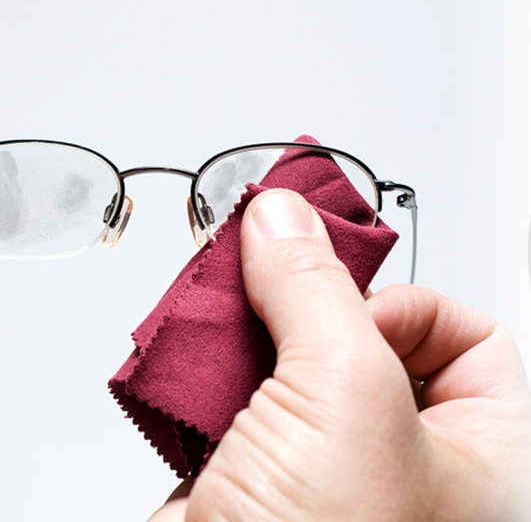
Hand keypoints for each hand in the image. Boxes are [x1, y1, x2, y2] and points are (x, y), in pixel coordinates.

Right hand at [148, 189, 530, 520]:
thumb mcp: (342, 395)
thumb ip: (316, 288)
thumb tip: (284, 215)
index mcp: (479, 458)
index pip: (467, 335)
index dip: (406, 303)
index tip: (343, 299)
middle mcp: (404, 458)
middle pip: (366, 329)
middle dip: (310, 296)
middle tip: (271, 266)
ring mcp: (324, 458)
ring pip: (295, 349)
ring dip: (253, 318)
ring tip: (223, 305)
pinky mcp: (258, 461)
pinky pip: (246, 381)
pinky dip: (217, 356)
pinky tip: (198, 349)